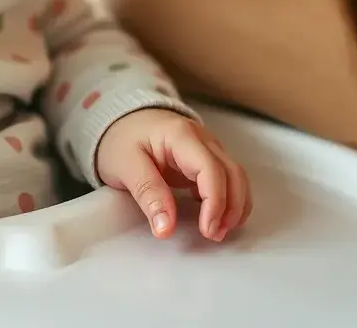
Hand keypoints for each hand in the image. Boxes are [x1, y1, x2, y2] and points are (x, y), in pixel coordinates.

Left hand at [95, 108, 251, 241]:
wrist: (120, 120)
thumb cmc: (121, 139)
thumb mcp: (125, 165)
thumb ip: (147, 193)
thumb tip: (165, 229)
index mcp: (181, 135)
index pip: (211, 169)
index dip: (215, 202)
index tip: (207, 230)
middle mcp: (202, 138)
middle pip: (232, 173)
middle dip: (231, 207)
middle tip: (213, 236)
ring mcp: (207, 147)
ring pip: (236, 176)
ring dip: (235, 205)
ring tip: (218, 232)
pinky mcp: (206, 158)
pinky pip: (228, 179)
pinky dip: (230, 200)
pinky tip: (218, 219)